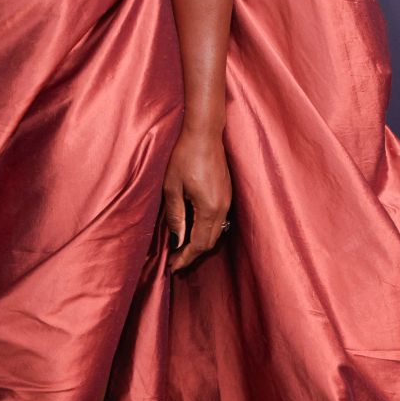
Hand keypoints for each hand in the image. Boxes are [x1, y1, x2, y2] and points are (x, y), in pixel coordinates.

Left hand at [162, 123, 231, 274]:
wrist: (204, 133)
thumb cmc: (184, 156)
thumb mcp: (172, 187)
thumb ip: (175, 216)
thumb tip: (176, 241)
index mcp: (209, 209)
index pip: (198, 244)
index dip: (185, 258)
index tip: (172, 267)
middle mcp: (223, 208)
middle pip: (209, 242)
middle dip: (192, 255)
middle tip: (174, 262)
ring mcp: (227, 201)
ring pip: (216, 233)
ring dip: (199, 244)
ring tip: (182, 250)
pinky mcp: (227, 194)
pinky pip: (218, 221)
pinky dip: (206, 232)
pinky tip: (193, 230)